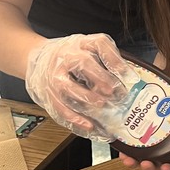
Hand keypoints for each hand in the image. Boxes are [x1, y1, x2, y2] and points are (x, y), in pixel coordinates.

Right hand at [25, 33, 140, 138]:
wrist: (39, 59)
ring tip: (104, 108)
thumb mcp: (91, 49)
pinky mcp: (48, 93)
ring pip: (69, 88)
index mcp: (82, 43)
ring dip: (88, 100)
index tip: (130, 77)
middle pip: (83, 63)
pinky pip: (60, 107)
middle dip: (101, 79)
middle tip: (116, 93)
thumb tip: (130, 80)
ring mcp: (55, 74)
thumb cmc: (71, 56)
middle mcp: (66, 56)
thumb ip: (109, 61)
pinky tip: (89, 126)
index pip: (100, 44)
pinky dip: (75, 119)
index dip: (115, 60)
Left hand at [117, 91, 169, 169]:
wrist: (152, 107)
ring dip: (135, 164)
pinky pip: (128, 154)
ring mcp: (144, 150)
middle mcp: (157, 152)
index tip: (167, 166)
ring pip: (139, 163)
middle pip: (155, 167)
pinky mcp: (131, 146)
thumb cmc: (168, 114)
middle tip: (147, 164)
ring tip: (131, 161)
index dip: (169, 166)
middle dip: (150, 168)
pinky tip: (123, 153)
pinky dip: (125, 156)